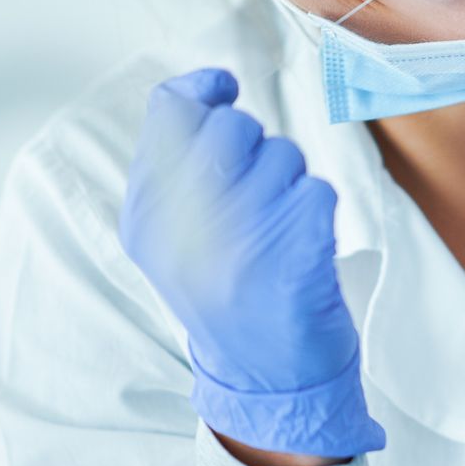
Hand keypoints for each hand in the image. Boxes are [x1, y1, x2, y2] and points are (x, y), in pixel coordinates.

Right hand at [119, 68, 385, 459]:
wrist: (264, 378)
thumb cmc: (223, 291)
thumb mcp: (171, 235)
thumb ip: (176, 162)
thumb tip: (207, 87)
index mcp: (148, 216)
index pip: (170, 114)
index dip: (205, 92)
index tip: (225, 91)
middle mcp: (186, 226)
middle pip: (233, 128)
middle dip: (255, 146)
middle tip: (254, 193)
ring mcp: (241, 241)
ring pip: (283, 156)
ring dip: (289, 184)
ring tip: (275, 232)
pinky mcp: (294, 256)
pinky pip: (317, 191)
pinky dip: (316, 213)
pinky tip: (299, 249)